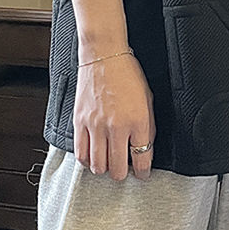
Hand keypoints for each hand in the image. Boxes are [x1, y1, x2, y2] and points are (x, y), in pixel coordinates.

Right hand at [72, 51, 155, 180]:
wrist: (104, 56)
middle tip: (125, 167)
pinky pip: (81, 155)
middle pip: (118, 169)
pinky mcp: (80, 122)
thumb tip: (145, 149)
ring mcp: (96, 126)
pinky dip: (88, 161)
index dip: (143, 172)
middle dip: (124, 174)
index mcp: (138, 120)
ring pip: (98, 167)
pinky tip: (94, 156)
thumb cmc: (127, 74)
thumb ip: (147, 127)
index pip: (142, 159)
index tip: (142, 174)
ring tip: (110, 161)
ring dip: (105, 168)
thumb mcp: (148, 99)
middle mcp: (117, 126)